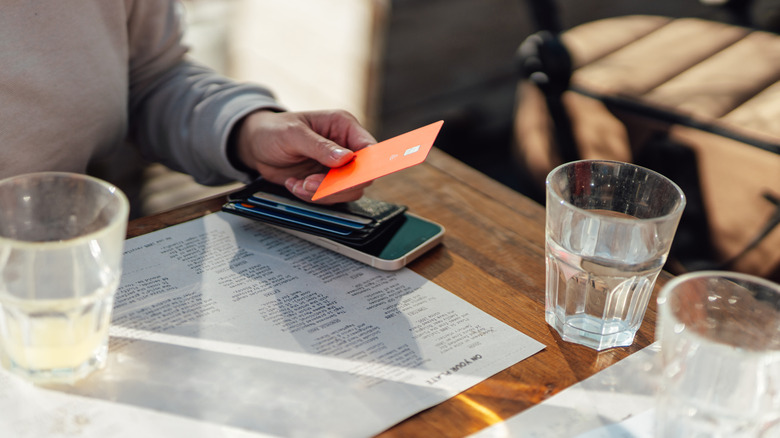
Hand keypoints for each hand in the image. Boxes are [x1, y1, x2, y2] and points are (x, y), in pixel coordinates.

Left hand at [234, 109, 376, 202]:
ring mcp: (336, 168)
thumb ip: (320, 146)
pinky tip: (294, 184)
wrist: (255, 146)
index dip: (368, 166)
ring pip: (346, 191)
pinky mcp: (325, 183)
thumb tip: (346, 158)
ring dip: (321, 193)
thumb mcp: (293, 134)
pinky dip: (310, 196)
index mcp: (344, 127)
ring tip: (298, 184)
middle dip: (337, 185)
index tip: (354, 178)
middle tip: (310, 183)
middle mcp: (345, 147)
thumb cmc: (273, 130)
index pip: (369, 149)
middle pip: (361, 176)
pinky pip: (328, 198)